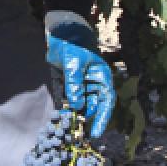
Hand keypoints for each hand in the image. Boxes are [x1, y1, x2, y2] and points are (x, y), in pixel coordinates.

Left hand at [45, 11, 114, 137]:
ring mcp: (82, 83)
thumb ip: (75, 84)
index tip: (96, 133)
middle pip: (93, 106)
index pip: (106, 102)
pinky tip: (61, 114)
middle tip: (77, 133)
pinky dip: (66, 106)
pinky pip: (70, 99)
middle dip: (86, 119)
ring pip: (81, 104)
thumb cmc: (72, 44)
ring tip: (67, 126)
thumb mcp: (73, 64)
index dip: (102, 118)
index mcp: (101, 77)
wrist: (60, 31)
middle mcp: (94, 83)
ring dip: (75, 114)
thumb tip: (77, 105)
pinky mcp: (70, 83)